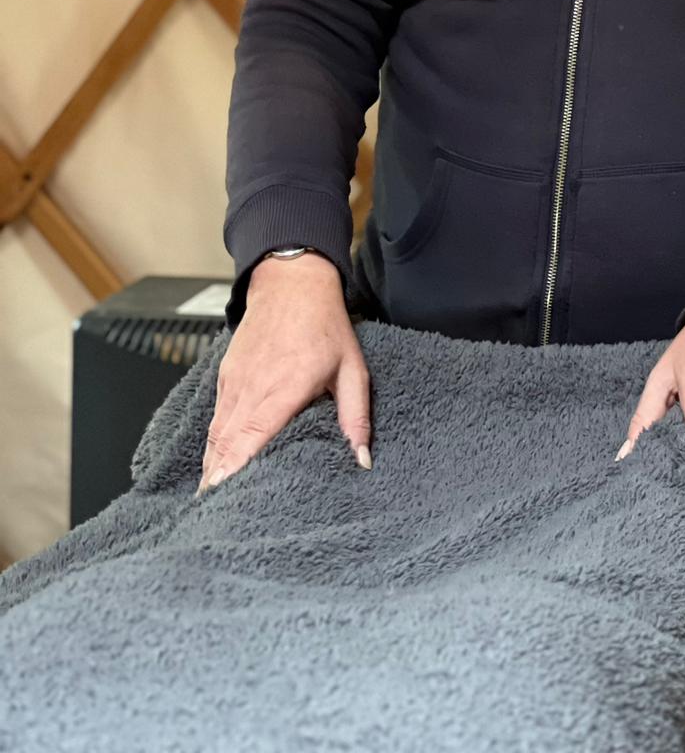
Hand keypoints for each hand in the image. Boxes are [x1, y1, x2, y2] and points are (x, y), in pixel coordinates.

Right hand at [196, 252, 372, 493]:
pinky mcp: (226, 377)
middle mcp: (255, 386)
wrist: (292, 283)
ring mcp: (236, 381)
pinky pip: (216, 418)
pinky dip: (212, 445)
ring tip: (207, 504)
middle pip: (229, 441)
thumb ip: (356, 417)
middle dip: (218, 479)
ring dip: (211, 467)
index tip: (222, 495)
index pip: (256, 433)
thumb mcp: (352, 369)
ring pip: (217, 433)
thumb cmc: (326, 326)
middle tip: (212, 515)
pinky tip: (212, 468)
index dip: (237, 466)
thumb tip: (362, 459)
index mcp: (287, 386)